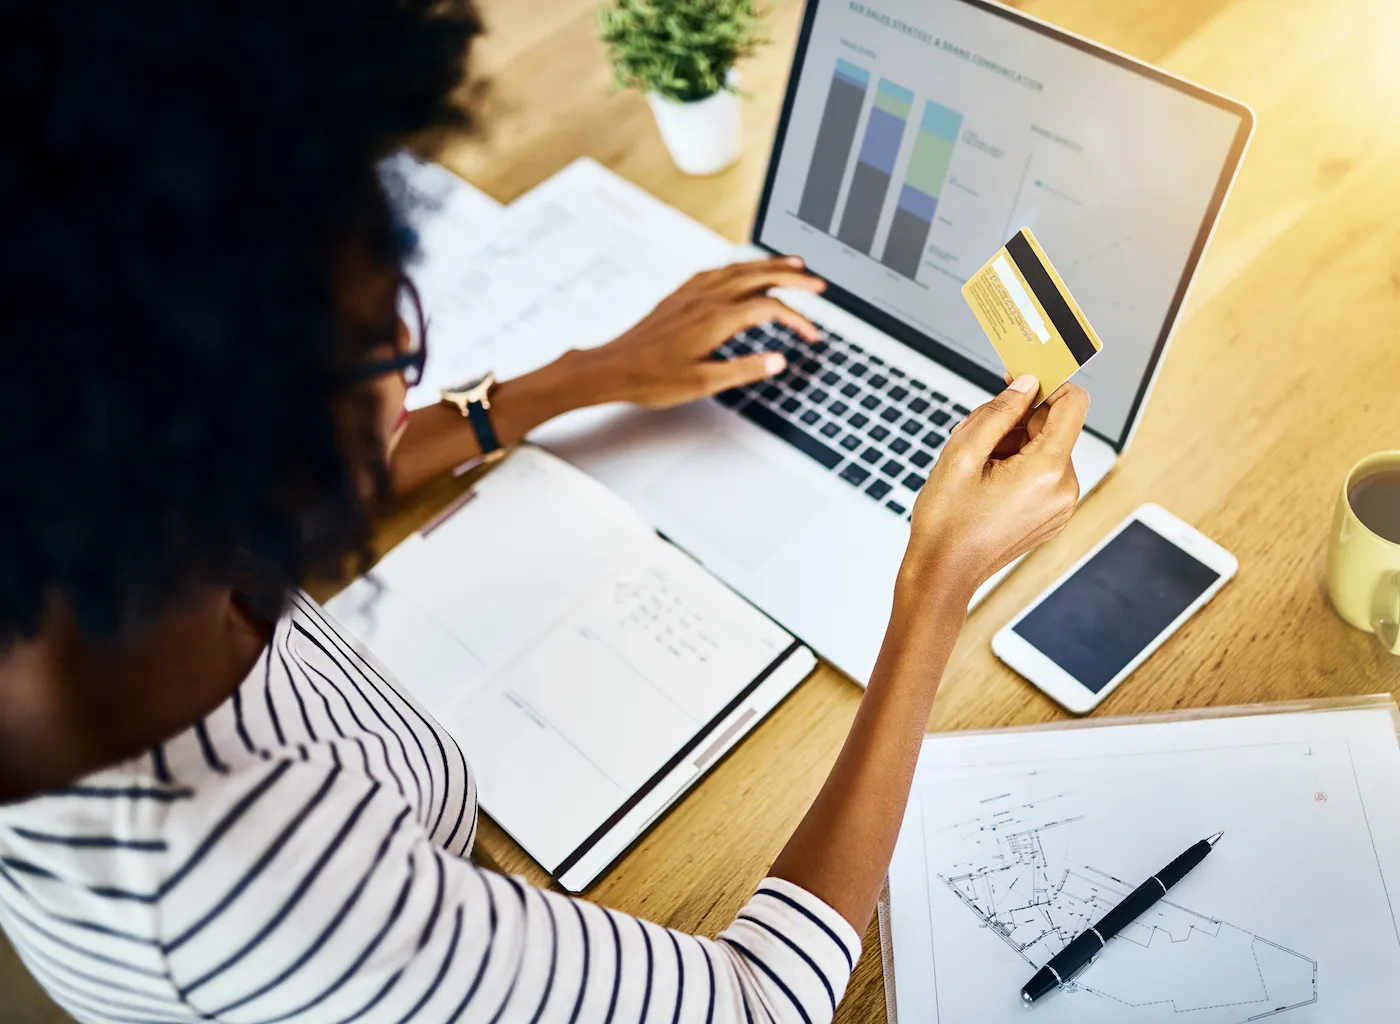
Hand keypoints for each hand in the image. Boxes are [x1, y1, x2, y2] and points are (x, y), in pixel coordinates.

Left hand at [580, 256, 825, 408]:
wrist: (611, 368)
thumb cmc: (651, 378)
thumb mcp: (704, 383)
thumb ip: (745, 369)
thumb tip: (779, 360)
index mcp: (717, 319)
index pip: (770, 309)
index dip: (798, 320)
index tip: (812, 335)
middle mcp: (706, 298)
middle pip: (760, 276)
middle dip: (794, 277)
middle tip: (819, 283)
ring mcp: (692, 292)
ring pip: (740, 268)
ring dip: (770, 265)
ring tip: (793, 265)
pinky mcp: (680, 294)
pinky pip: (718, 270)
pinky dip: (741, 267)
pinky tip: (743, 271)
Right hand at [900, 375, 1089, 603]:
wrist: (943, 573)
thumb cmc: (946, 523)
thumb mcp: (962, 453)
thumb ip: (999, 411)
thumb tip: (1025, 384)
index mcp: (1046, 471)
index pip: (1073, 404)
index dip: (1049, 383)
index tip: (1022, 378)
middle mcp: (1064, 489)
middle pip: (1052, 427)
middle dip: (1016, 422)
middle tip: (975, 438)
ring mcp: (1060, 506)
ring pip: (1044, 449)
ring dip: (1011, 445)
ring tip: (975, 468)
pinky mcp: (1051, 515)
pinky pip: (1042, 473)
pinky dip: (1016, 467)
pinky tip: (986, 482)